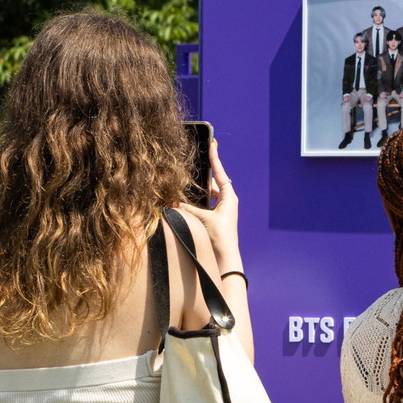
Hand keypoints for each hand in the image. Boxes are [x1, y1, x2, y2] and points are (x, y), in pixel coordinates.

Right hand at [177, 137, 240, 268]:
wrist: (225, 257)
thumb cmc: (218, 236)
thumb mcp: (202, 218)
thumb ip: (187, 208)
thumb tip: (172, 201)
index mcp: (229, 197)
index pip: (220, 173)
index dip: (215, 159)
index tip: (212, 144)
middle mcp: (227, 202)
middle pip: (214, 183)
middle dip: (204, 173)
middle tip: (197, 160)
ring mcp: (223, 211)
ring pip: (209, 195)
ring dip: (199, 189)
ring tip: (188, 179)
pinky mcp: (216, 219)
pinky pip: (206, 205)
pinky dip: (197, 201)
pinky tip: (186, 200)